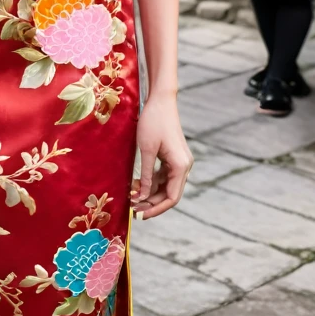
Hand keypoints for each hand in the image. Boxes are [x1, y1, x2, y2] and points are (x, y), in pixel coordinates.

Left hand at [130, 93, 192, 219]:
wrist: (161, 100)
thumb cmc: (153, 122)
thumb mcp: (147, 150)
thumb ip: (145, 175)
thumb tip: (141, 197)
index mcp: (181, 166)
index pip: (172, 198)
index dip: (156, 209)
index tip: (140, 215)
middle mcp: (184, 166)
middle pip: (169, 194)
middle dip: (150, 202)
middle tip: (132, 208)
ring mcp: (179, 162)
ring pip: (165, 186)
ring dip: (149, 192)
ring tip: (130, 196)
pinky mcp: (172, 157)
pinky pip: (162, 176)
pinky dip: (150, 181)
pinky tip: (135, 184)